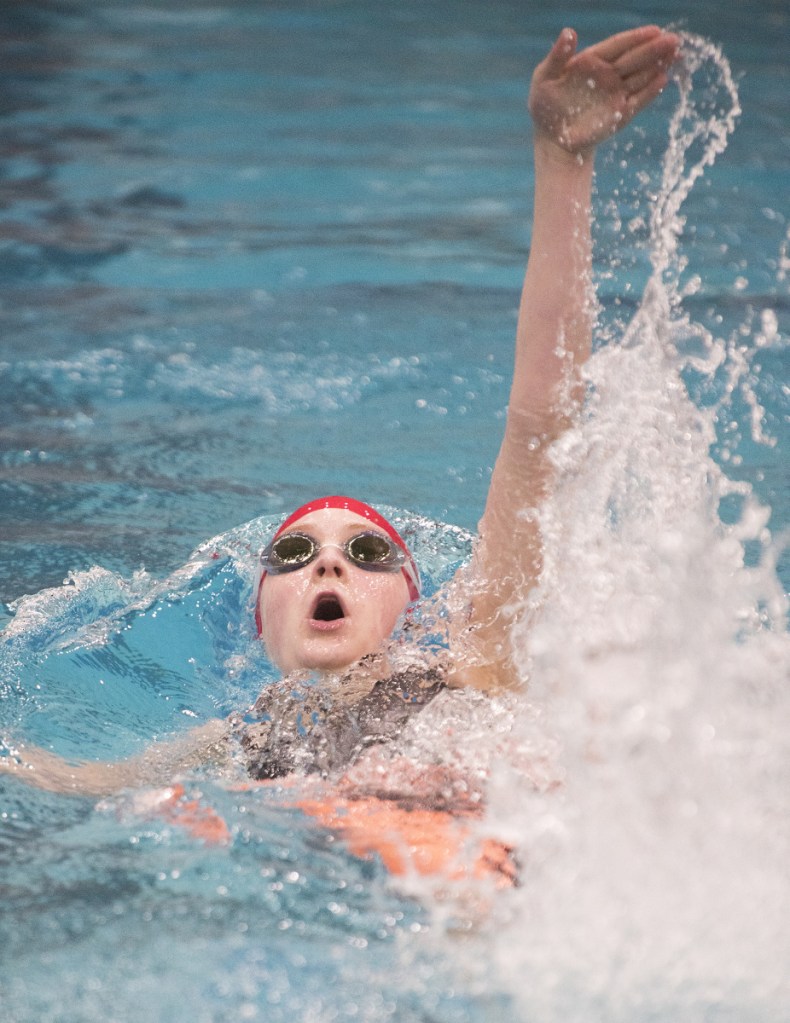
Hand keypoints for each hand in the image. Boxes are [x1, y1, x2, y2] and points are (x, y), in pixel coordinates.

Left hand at [528, 26, 679, 156]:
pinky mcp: (620, 114)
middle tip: (674, 41)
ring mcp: (617, 93)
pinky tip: (663, 80)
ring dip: (659, 66)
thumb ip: (557, 57)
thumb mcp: (543, 79)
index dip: (636, 38)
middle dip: (655, 49)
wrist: (552, 138)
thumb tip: (569, 32)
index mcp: (592, 60)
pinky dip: (650, 92)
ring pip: (642, 77)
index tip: (655, 31)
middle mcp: (609, 74)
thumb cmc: (545, 106)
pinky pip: (638, 100)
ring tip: (676, 55)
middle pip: (635, 58)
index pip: (618, 45)